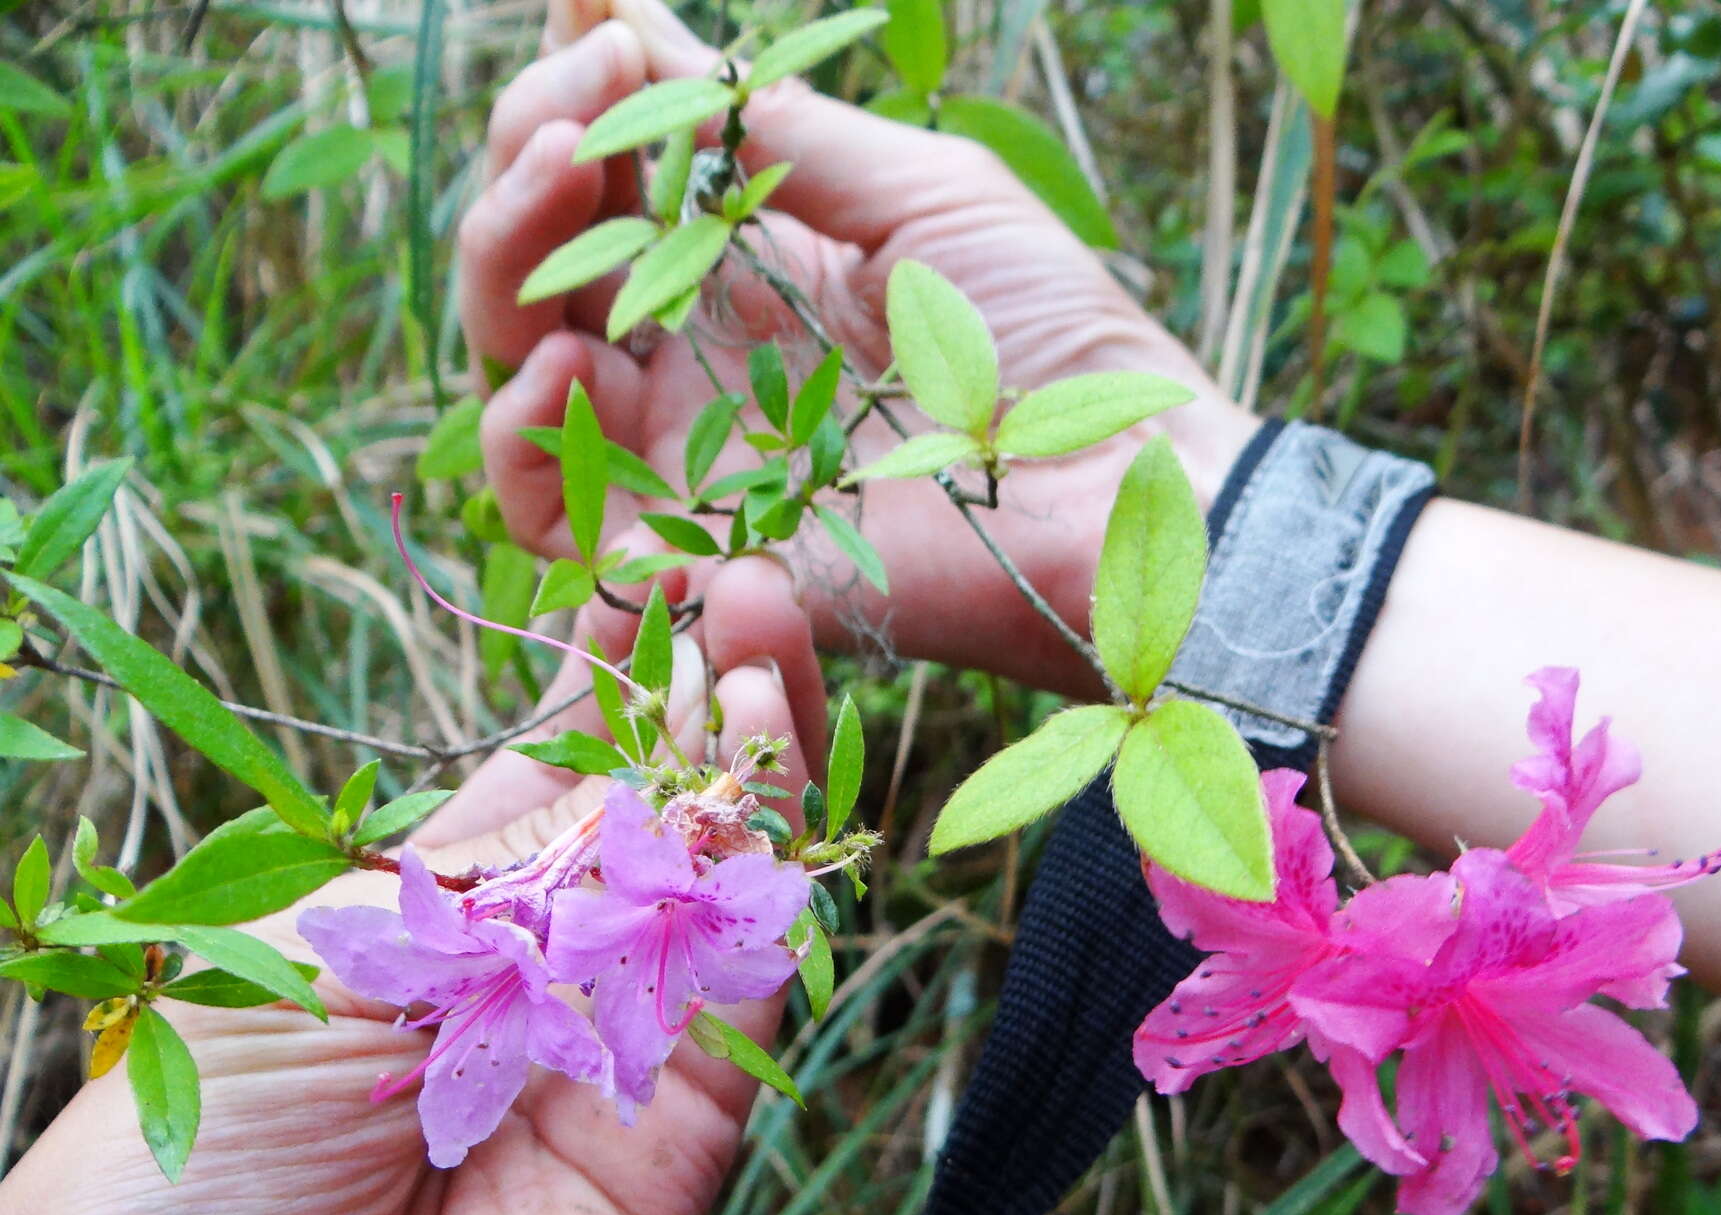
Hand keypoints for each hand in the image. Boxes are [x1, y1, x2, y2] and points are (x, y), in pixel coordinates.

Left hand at [0, 568, 821, 1214]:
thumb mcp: (298, 974)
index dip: (592, 677)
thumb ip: (474, 872)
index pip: (536, 781)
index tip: (639, 564)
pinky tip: (759, 756)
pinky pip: (745, 993)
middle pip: (645, 821)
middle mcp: (525, 993)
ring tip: (760, 620)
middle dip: (687, 697)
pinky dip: (769, 876)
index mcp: (411, 937)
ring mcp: (609, 1066)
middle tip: (733, 570)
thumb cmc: (157, 1200)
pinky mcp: (676, 1148)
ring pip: (715, 888)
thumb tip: (606, 759)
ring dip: (745, 757)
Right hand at [458, 0, 1260, 697]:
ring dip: (502, 260)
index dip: (573, 95)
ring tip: (560, 177)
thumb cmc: (1046, 335)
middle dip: (528, 159)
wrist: (1115, 481)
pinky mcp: (689, 552)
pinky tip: (563, 362)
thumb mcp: (914, 193)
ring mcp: (681, 454)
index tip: (595, 24)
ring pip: (517, 366)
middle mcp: (690, 357)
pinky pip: (554, 512)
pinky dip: (523, 436)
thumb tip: (629, 16)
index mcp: (741, 266)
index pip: (607, 178)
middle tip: (577, 109)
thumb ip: (775, 130)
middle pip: (537, 262)